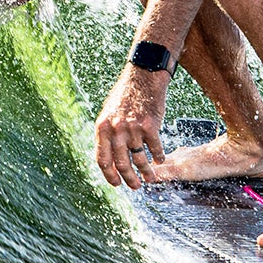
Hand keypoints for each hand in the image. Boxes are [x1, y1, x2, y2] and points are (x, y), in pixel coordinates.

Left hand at [94, 66, 167, 188]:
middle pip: (121, 163)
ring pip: (139, 158)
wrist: (142, 76)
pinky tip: (160, 161)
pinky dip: (158, 157)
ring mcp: (133, 128)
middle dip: (129, 178)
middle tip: (135, 186)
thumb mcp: (108, 114)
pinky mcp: (150, 125)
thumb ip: (108, 135)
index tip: (116, 183)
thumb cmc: (124, 95)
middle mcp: (116, 130)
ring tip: (149, 178)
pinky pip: (155, 148)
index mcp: (102, 128)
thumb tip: (109, 159)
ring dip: (145, 172)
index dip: (109, 175)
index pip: (102, 159)